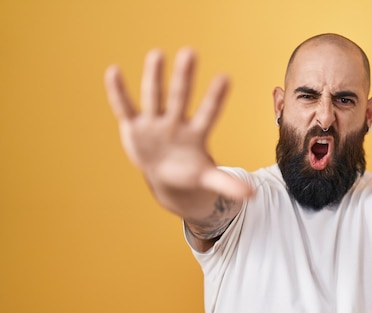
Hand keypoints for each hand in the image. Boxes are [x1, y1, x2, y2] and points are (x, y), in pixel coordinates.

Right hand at [104, 48, 252, 198]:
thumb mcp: (207, 179)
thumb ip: (227, 183)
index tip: (226, 77)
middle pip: (181, 97)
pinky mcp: (134, 125)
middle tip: (190, 52)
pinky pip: (124, 107)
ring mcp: (154, 122)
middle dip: (184, 77)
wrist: (165, 175)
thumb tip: (252, 195)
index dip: (216, 98)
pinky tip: (113, 71)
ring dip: (154, 77)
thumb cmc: (189, 172)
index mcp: (196, 134)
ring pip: (154, 96)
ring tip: (157, 54)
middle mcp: (176, 122)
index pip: (209, 113)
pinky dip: (117, 92)